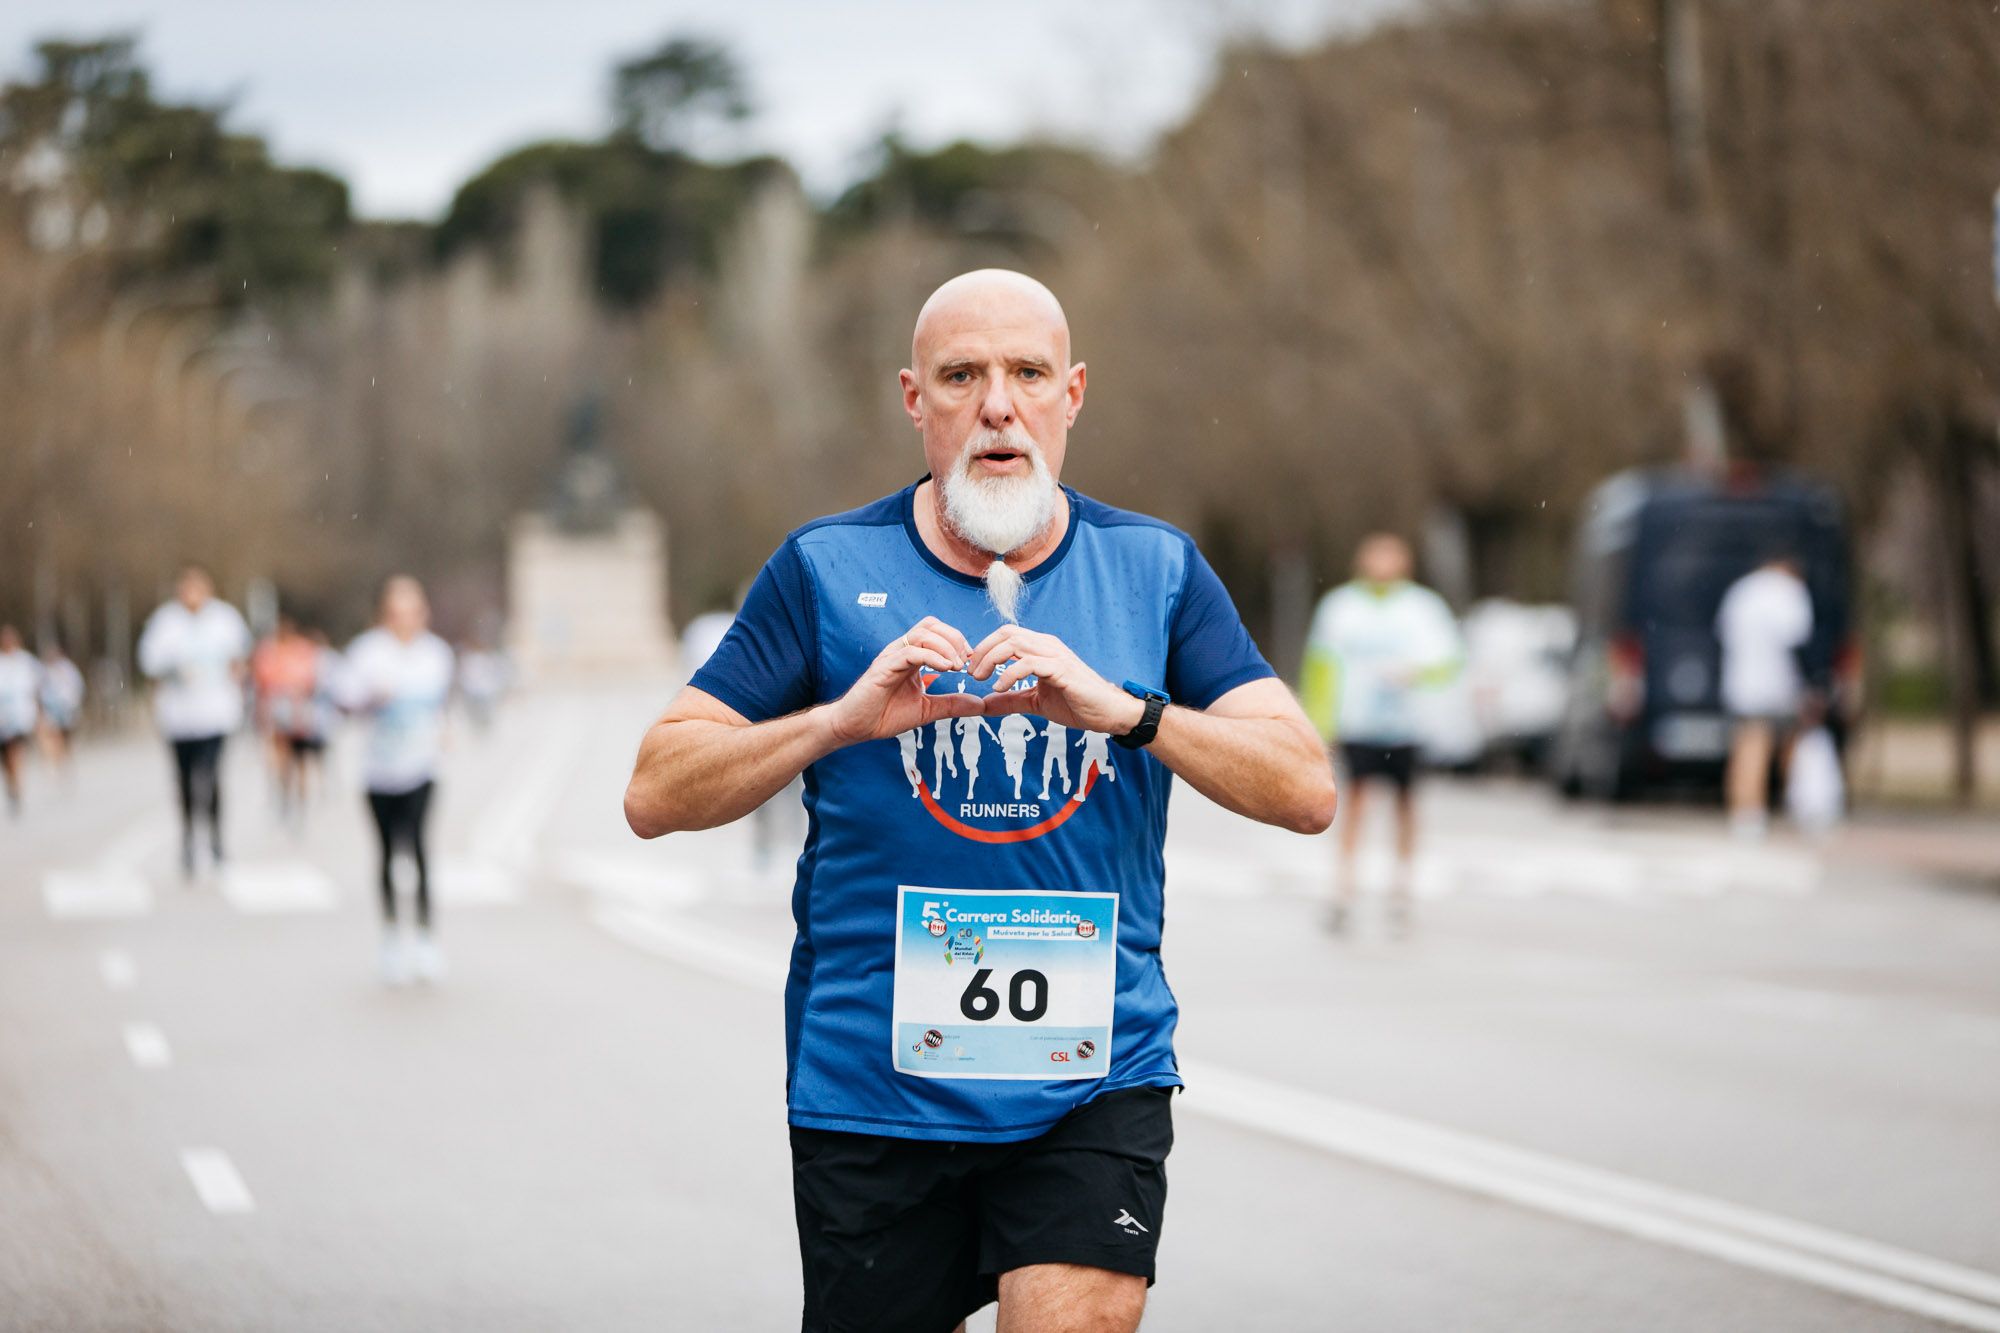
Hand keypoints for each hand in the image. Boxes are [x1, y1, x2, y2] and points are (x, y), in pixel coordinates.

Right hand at [824, 617, 983, 746]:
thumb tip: (980, 704)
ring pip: (922, 633)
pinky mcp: (883, 667)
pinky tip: (945, 669)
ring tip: (957, 666)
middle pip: (931, 625)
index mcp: (911, 656)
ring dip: (945, 647)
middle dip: (954, 638)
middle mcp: (901, 650)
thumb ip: (952, 704)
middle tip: (966, 662)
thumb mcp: (927, 710)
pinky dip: (931, 657)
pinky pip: (910, 652)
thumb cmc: (884, 715)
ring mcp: (892, 656)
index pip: (937, 632)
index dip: (958, 641)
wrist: (855, 727)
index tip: (970, 661)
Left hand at [967, 626, 1145, 734]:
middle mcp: (1047, 646)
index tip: (972, 669)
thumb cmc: (1076, 703)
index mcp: (1041, 649)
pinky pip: (1029, 663)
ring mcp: (1055, 655)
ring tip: (981, 680)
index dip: (984, 648)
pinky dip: (1009, 674)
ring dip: (991, 660)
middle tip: (972, 673)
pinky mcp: (1062, 669)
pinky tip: (999, 688)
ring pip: (1014, 642)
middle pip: (1006, 633)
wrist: (1107, 713)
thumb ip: (1010, 700)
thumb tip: (983, 704)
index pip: (1006, 635)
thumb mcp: (1035, 702)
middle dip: (983, 651)